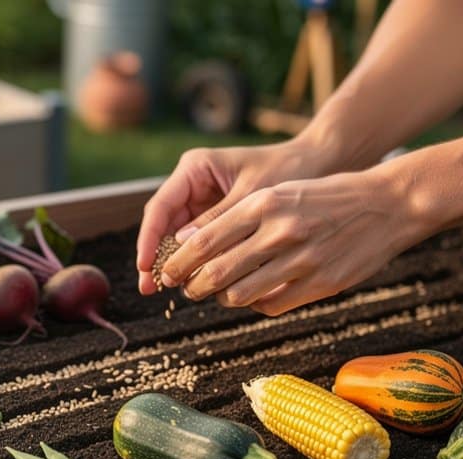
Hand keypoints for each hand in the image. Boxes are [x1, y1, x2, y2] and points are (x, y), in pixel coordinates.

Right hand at [136, 139, 331, 293]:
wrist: (317, 164)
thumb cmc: (288, 170)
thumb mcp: (252, 196)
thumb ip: (218, 221)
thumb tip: (182, 247)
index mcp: (195, 168)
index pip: (160, 206)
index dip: (149, 239)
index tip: (146, 266)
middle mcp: (193, 183)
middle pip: (163, 224)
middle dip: (157, 256)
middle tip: (150, 287)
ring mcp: (203, 201)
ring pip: (178, 236)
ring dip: (174, 262)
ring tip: (169, 291)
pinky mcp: (217, 217)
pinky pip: (199, 241)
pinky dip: (196, 261)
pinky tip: (194, 282)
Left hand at [156, 167, 432, 316]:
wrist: (387, 204)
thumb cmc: (328, 196)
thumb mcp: (282, 192)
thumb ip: (241, 215)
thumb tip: (195, 243)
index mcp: (266, 203)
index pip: (206, 240)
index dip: (180, 261)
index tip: (167, 271)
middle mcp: (281, 231)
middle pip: (217, 271)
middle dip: (193, 285)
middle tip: (186, 289)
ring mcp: (302, 260)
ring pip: (241, 293)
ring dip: (221, 298)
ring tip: (217, 294)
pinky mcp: (320, 284)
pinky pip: (271, 305)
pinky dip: (254, 304)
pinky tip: (252, 296)